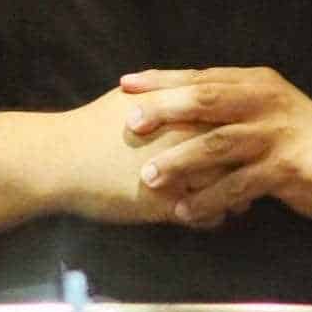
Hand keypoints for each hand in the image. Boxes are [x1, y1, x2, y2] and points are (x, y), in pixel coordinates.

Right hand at [31, 82, 232, 228]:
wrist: (60, 160)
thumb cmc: (95, 127)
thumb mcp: (135, 100)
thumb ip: (168, 95)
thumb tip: (190, 93)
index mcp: (182, 110)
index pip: (234, 119)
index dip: (245, 131)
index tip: (249, 141)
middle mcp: (187, 138)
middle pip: (240, 152)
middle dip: (249, 164)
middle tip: (251, 173)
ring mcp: (180, 172)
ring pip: (230, 187)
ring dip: (237, 196)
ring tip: (238, 202)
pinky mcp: (167, 205)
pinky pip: (207, 215)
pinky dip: (214, 218)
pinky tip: (212, 219)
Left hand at [118, 66, 311, 228]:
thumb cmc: (302, 142)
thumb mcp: (268, 114)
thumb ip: (230, 108)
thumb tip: (173, 109)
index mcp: (257, 83)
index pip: (203, 76)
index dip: (163, 79)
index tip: (125, 85)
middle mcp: (267, 101)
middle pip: (206, 100)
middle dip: (165, 110)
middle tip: (130, 124)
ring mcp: (278, 133)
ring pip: (218, 144)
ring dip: (180, 161)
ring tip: (148, 177)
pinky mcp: (287, 168)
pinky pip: (238, 186)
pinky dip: (209, 200)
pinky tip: (186, 213)